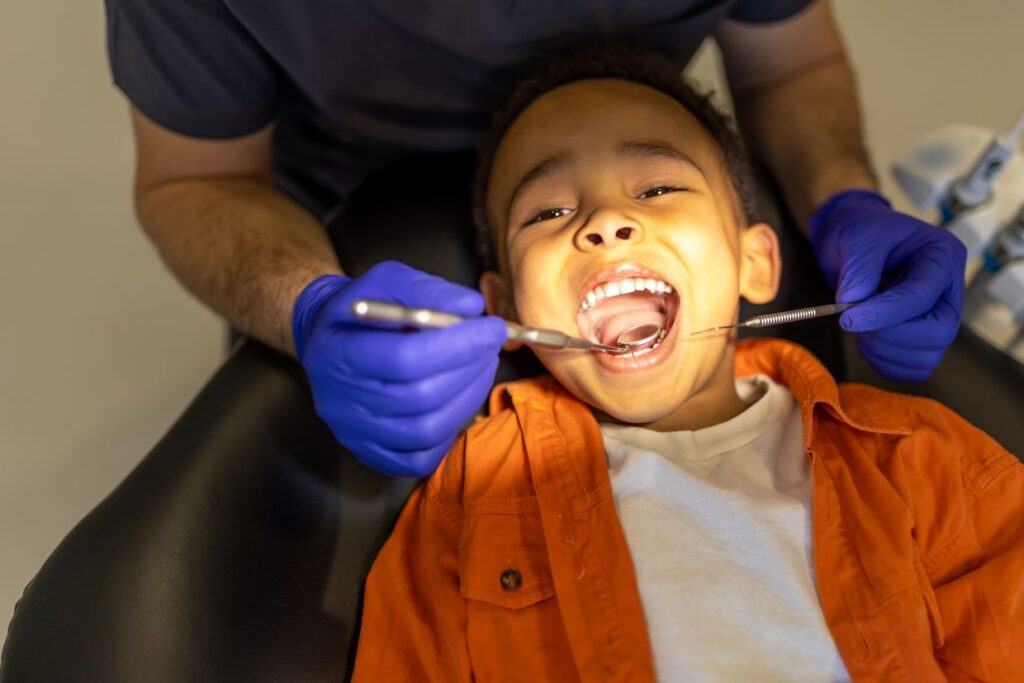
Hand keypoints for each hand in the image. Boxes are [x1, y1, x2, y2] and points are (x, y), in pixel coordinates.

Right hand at [292, 261, 506, 475]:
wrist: (329, 339)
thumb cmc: (361, 308)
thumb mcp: (386, 281)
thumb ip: (427, 290)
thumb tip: (472, 308)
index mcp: (335, 352)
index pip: (405, 359)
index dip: (458, 346)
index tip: (493, 328)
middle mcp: (338, 400)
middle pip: (419, 398)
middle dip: (469, 370)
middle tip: (491, 346)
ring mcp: (352, 432)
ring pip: (425, 432)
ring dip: (468, 398)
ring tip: (481, 367)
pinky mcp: (368, 452)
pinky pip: (419, 459)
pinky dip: (450, 432)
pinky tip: (459, 399)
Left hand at [809, 190, 966, 381]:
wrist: (855, 240)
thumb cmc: (861, 232)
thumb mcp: (857, 238)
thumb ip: (858, 269)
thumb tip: (852, 302)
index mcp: (942, 255)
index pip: (923, 296)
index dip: (884, 313)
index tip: (847, 318)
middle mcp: (949, 289)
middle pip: (939, 332)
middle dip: (890, 334)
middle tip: (854, 320)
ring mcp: (939, 317)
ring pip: (928, 356)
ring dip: (885, 351)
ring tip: (858, 327)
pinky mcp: (924, 338)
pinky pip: (915, 368)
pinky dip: (887, 364)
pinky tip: (866, 343)